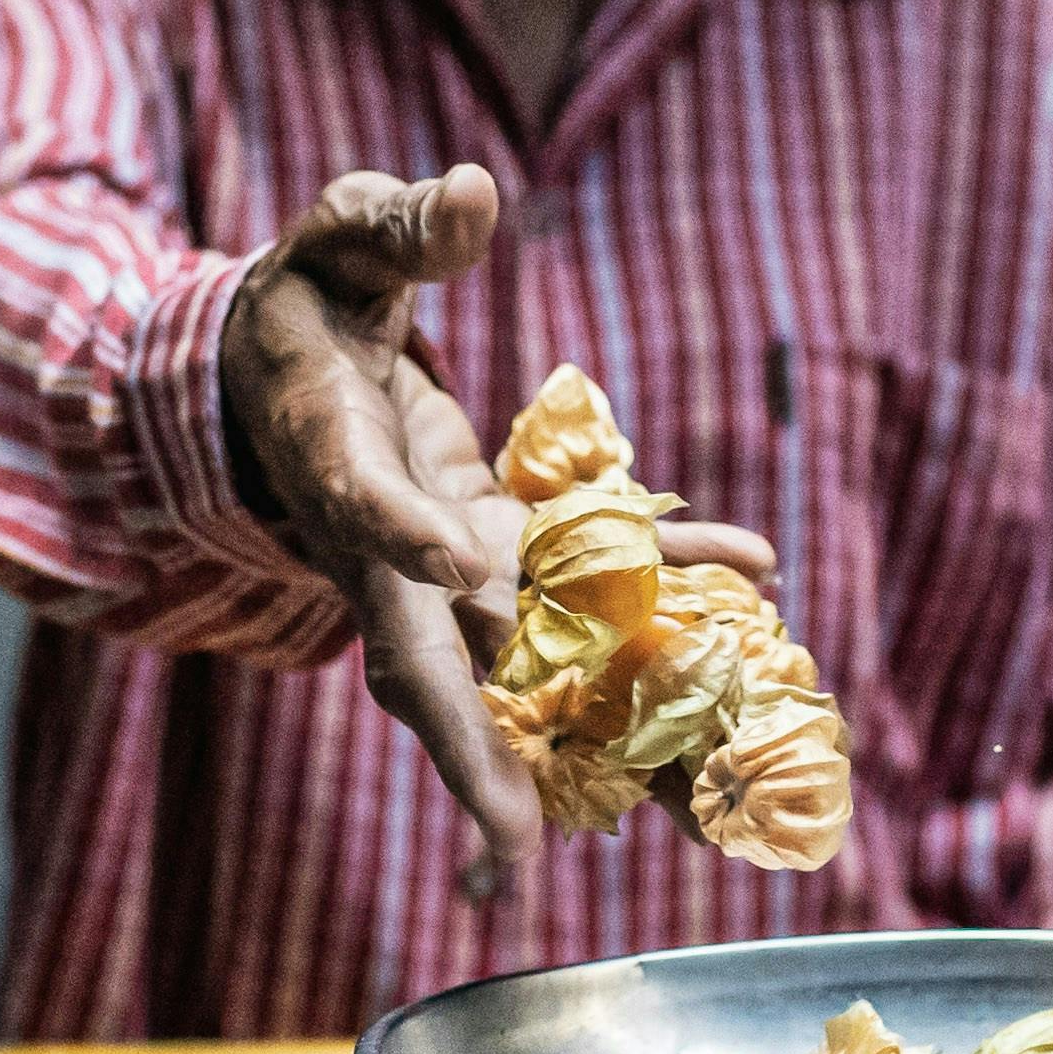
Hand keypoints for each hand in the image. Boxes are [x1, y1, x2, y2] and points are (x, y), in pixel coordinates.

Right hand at [225, 167, 765, 895]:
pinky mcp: (501, 553)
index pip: (369, 513)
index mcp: (335, 462)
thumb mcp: (336, 237)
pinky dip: (672, 582)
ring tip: (709, 814)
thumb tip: (473, 194)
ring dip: (614, 735)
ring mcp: (452, 567)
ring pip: (529, 667)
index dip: (408, 535)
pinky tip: (759, 578)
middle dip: (481, 761)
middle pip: (437, 668)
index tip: (458, 563)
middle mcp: (391, 548)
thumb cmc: (310, 293)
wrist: (293, 364)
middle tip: (524, 859)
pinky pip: (593, 581)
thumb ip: (396, 224)